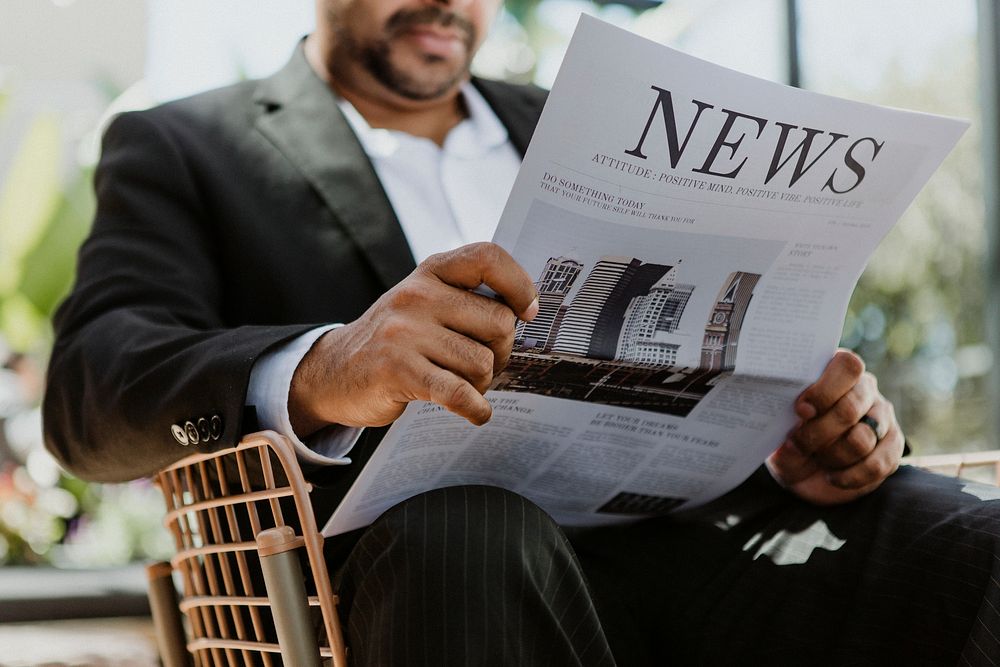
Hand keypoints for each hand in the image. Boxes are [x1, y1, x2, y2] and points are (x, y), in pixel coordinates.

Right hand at [287, 242, 537, 434]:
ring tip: (461, 384)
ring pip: (482, 363)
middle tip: (483, 364)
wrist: (332, 373)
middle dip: (501, 352)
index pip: (487, 257)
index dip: (519, 284)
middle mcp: (417, 295)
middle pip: (499, 323)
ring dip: (482, 383)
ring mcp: (404, 333)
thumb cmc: (395, 340)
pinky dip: (475, 409)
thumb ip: (465, 299)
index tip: (527, 311)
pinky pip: (459, 393)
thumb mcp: (423, 304)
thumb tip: (527, 314)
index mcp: (429, 273)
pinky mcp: (397, 371)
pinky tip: (475, 412)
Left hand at [765, 349, 904, 505]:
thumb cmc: (791, 444)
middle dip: (820, 431)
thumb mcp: (778, 439)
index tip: (801, 410)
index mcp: (835, 373)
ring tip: (817, 458)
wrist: (807, 473)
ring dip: (833, 455)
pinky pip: (877, 464)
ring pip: (862, 437)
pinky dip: (850, 476)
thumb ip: (783, 437)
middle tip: (799, 443)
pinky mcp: (892, 447)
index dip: (825, 389)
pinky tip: (833, 477)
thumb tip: (792, 441)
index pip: (847, 366)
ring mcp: (881, 418)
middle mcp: (864, 390)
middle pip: (851, 405)